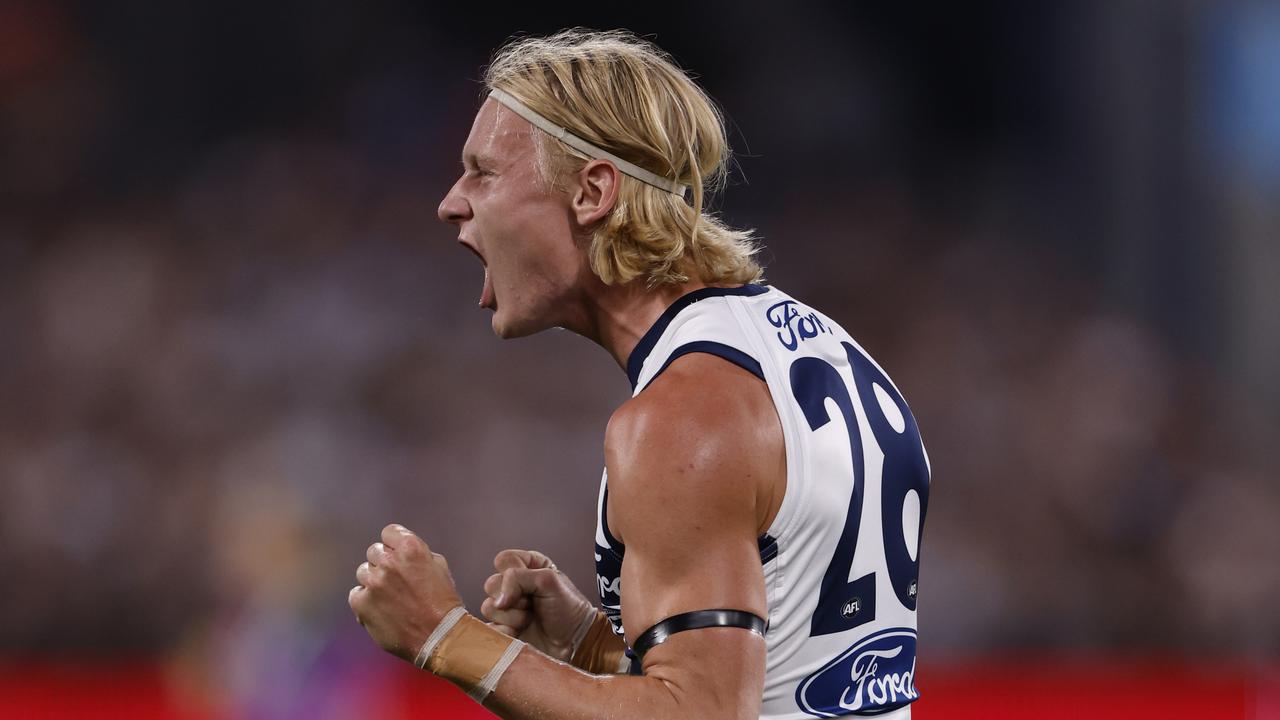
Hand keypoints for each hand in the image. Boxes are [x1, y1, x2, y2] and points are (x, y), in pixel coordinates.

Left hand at [348, 524, 464, 660]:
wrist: (440, 637)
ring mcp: (373, 583)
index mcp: (410, 547)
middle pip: (374, 552)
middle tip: (397, 581)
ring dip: (374, 581)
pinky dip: (366, 601)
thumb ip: (417, 552)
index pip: (389, 532)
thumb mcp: (438, 566)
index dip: (394, 544)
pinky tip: (382, 610)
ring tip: (391, 598)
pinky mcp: (361, 603)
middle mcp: (389, 562)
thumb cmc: (443, 601)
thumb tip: (397, 550)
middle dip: (384, 563)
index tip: (398, 555)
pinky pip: (356, 594)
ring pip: (363, 572)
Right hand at [480, 549, 594, 660]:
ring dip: (512, 616)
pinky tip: (521, 632)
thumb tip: (497, 600)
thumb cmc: (567, 608)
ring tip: (530, 619)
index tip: (533, 583)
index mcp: (527, 567)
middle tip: (532, 604)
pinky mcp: (502, 629)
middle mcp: (514, 586)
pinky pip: (490, 627)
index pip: (504, 560)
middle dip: (514, 597)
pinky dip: (506, 631)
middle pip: (492, 584)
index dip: (513, 573)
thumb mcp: (548, 581)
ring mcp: (507, 609)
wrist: (574, 642)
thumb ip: (518, 578)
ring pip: (489, 607)